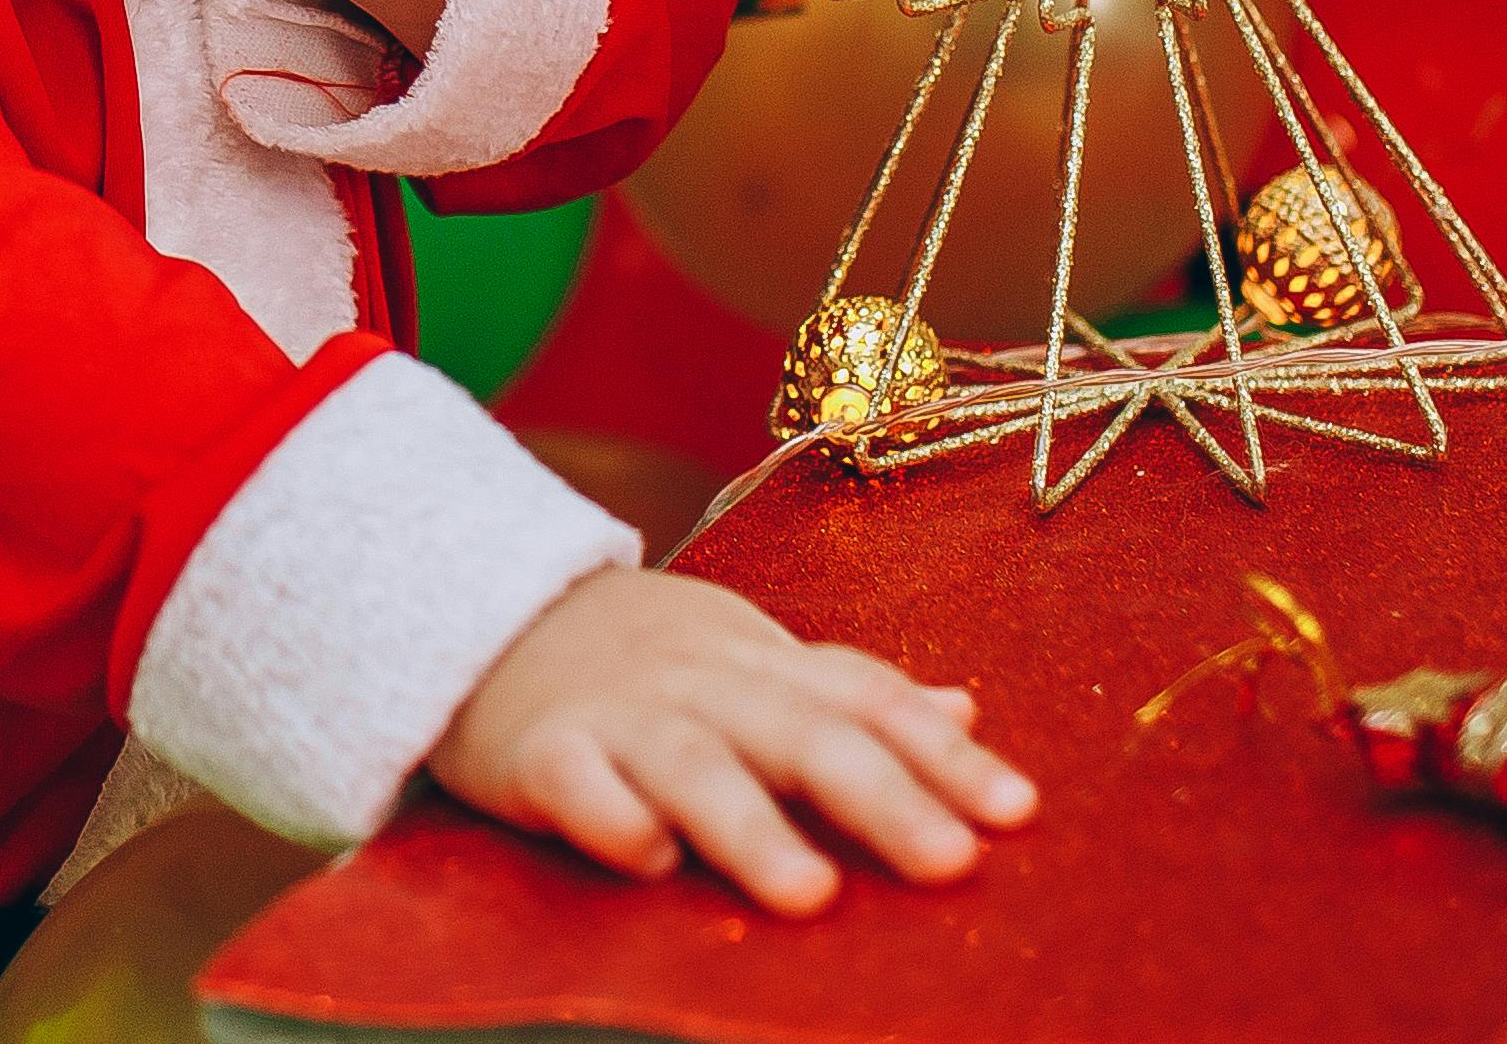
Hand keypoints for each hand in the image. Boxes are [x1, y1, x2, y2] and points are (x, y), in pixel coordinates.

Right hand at [429, 568, 1034, 910]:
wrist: (488, 609)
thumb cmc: (647, 660)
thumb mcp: (751, 659)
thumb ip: (848, 692)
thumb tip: (966, 709)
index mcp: (762, 662)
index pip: (867, 698)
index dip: (942, 753)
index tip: (1019, 812)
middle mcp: (703, 682)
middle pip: (800, 731)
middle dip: (881, 796)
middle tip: (952, 863)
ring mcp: (619, 714)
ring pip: (693, 763)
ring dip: (752, 825)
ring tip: (812, 896)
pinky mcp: (537, 750)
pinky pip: (575, 783)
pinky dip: (610, 815)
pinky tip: (649, 862)